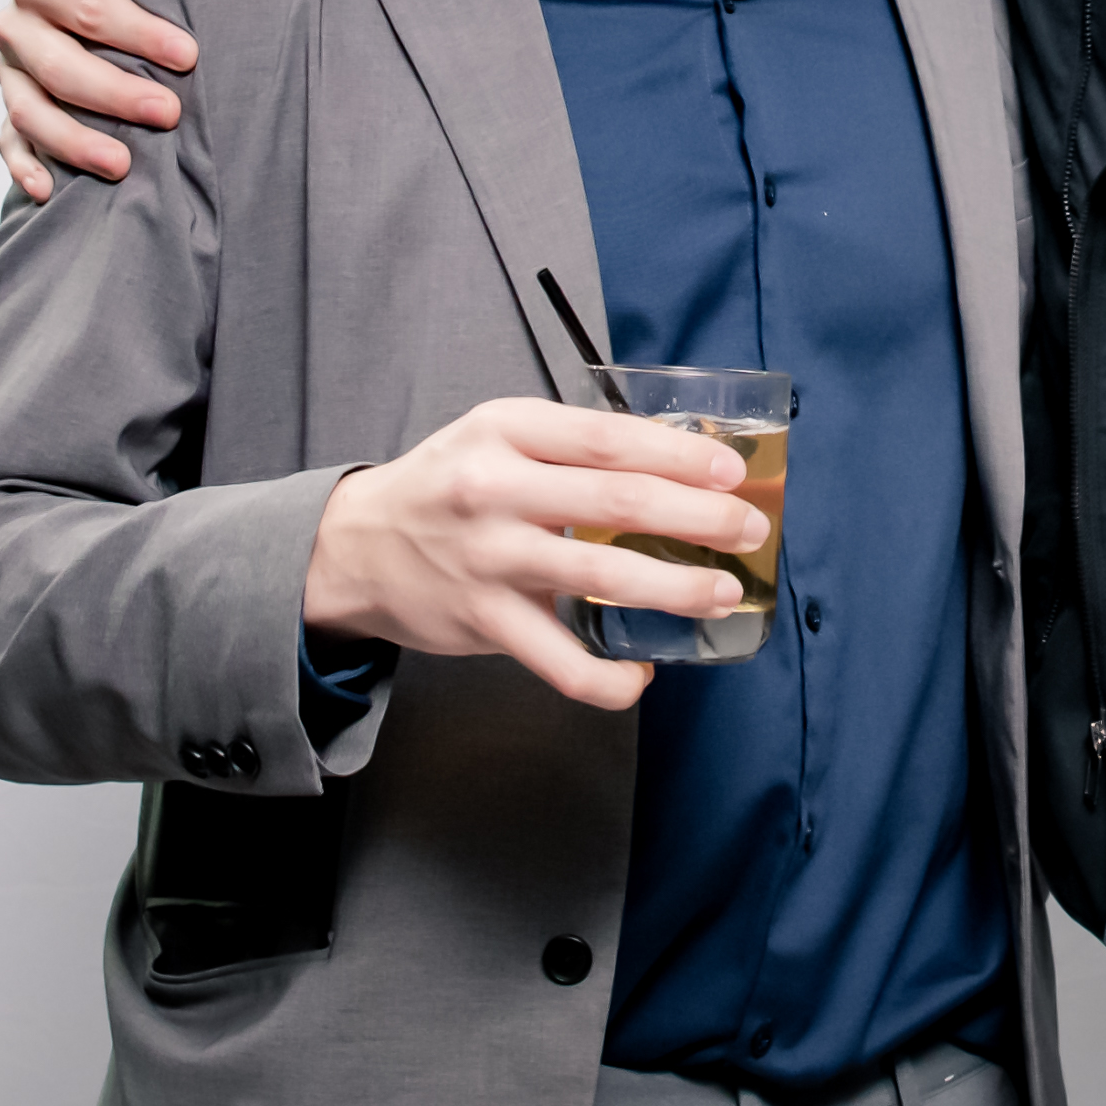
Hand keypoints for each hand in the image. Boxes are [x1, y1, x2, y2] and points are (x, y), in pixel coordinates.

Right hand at [0, 0, 189, 200]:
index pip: (82, 5)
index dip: (135, 31)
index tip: (189, 54)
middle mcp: (18, 23)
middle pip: (58, 66)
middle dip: (114, 94)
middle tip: (170, 113)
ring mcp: (12, 67)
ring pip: (30, 111)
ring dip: (74, 140)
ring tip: (124, 164)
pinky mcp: (14, 100)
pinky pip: (8, 140)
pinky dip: (25, 165)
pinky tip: (50, 191)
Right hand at [302, 397, 776, 710]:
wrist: (356, 547)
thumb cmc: (449, 484)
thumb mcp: (500, 436)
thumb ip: (574, 446)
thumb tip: (682, 460)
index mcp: (507, 429)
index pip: (608, 437)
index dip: (679, 454)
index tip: (731, 470)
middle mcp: (495, 489)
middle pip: (617, 500)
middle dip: (699, 516)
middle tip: (749, 529)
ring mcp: (490, 558)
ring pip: (601, 575)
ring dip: (676, 587)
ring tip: (723, 594)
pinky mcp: (484, 621)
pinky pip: (560, 661)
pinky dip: (610, 676)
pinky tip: (643, 675)